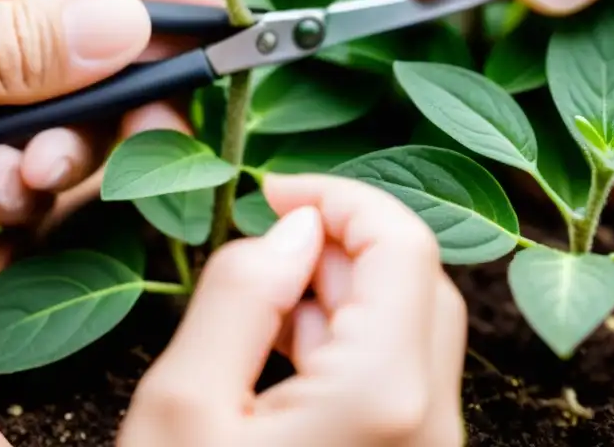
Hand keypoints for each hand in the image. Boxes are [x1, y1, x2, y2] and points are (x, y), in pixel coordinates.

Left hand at [0, 0, 220, 223]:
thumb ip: (8, 45)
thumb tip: (130, 24)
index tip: (233, 31)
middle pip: (90, 46)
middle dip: (120, 100)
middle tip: (144, 141)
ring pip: (62, 115)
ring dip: (67, 154)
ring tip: (29, 176)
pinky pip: (19, 165)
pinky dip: (22, 188)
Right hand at [120, 173, 466, 446]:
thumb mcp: (182, 408)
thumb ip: (243, 296)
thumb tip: (294, 226)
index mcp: (385, 393)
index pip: (403, 241)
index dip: (342, 196)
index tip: (273, 190)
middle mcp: (431, 422)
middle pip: (416, 280)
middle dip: (343, 242)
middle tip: (265, 245)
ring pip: (410, 328)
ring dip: (345, 290)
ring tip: (265, 299)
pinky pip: (399, 379)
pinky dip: (350, 342)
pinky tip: (286, 351)